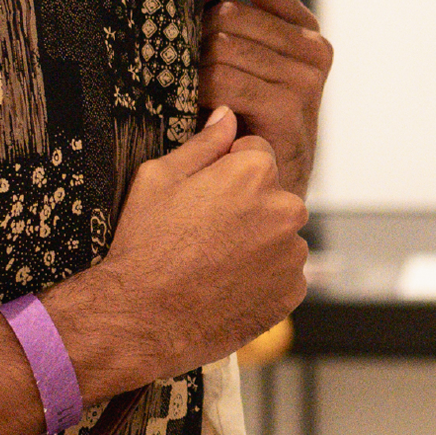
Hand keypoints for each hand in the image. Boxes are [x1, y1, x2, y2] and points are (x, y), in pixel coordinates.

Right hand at [47, 108, 307, 392]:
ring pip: (279, 237)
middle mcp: (286, 209)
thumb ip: (204, 143)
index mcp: (255, 172)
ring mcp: (292, 255)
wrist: (142, 318)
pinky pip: (283, 275)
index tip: (204, 197)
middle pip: (272, 196)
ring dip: (257, 244)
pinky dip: (262, 279)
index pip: (256, 153)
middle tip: (204, 233)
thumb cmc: (145, 244)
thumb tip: (227, 116)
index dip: (227, 171)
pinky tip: (226, 286)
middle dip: (247, 207)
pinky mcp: (292, 292)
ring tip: (212, 263)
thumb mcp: (159, 178)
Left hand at [200, 0, 331, 198]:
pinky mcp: (289, 107)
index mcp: (304, 27)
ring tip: (190, 94)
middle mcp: (313, 47)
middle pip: (230, 14)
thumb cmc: (245, 120)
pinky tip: (198, 112)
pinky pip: (223, 80)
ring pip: (222, 46)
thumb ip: (230, 23)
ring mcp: (305, 78)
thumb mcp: (243, 62)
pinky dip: (199, 94)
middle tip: (181, 68)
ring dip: (194, 70)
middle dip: (196, 38)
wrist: (268, 187)